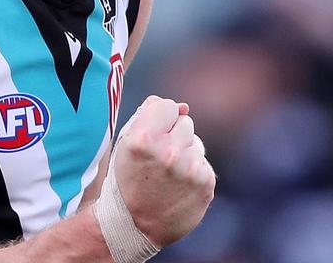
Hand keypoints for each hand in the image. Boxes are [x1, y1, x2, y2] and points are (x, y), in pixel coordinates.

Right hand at [110, 95, 214, 246]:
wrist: (134, 226)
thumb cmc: (128, 178)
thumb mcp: (126, 142)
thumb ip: (149, 114)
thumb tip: (183, 106)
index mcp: (144, 138)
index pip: (168, 106)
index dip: (160, 119)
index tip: (152, 136)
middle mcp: (169, 152)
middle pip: (185, 122)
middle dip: (174, 135)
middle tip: (159, 159)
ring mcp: (190, 169)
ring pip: (196, 143)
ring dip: (185, 153)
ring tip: (168, 174)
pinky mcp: (206, 183)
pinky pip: (203, 163)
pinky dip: (193, 171)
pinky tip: (178, 186)